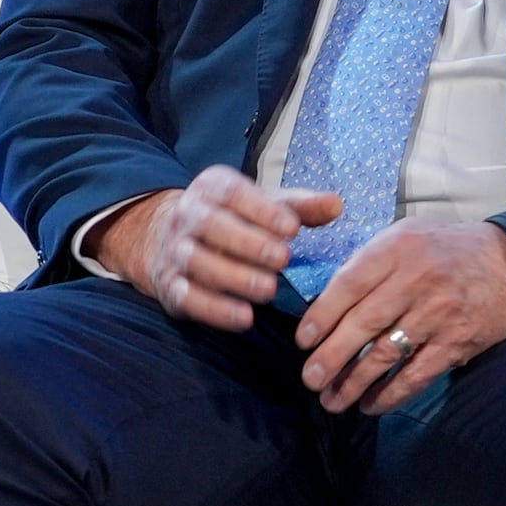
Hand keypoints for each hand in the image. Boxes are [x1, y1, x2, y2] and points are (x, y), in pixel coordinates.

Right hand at [99, 168, 335, 331]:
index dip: (262, 211)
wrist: (168, 239)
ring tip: (268, 290)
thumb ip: (300, 207)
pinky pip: (187, 297)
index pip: (233, 193)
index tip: (293, 229)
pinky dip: (214, 309)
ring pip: (197, 262)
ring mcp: (175, 251)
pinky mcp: (169, 286)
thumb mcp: (262, 205)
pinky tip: (244, 318)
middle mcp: (187, 215)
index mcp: (212, 188)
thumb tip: (337, 204)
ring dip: (232, 277)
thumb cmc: (231, 220)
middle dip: (247, 244)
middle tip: (283, 260)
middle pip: (212, 226)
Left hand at [296, 216, 505, 414]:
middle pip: (363, 323)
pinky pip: (417, 374)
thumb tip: (327, 300)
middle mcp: (417, 279)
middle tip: (310, 380)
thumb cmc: (447, 249)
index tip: (304, 341)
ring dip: (354, 382)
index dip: (322, 316)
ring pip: (386, 354)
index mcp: (397, 249)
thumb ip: (370, 262)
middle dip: (331, 357)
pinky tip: (371, 404)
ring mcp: (439, 312)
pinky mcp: (458, 341)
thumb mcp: (406, 236)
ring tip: (333, 400)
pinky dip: (391, 394)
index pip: (348, 285)